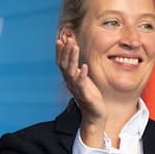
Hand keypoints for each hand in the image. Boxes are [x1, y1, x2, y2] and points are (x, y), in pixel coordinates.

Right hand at [56, 31, 106, 147]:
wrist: (94, 114)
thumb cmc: (90, 95)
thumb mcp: (82, 79)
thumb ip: (77, 68)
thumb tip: (75, 56)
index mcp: (69, 78)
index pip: (61, 62)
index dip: (60, 51)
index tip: (60, 38)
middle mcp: (70, 82)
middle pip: (64, 64)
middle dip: (65, 50)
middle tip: (68, 38)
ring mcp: (76, 88)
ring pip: (71, 71)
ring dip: (72, 58)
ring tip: (74, 46)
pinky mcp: (85, 95)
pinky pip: (82, 84)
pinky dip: (82, 75)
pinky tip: (84, 67)